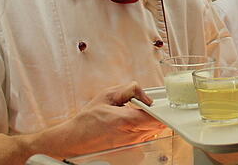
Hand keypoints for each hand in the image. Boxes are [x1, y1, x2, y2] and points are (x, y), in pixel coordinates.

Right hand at [37, 82, 165, 157]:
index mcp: (126, 121)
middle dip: (158, 112)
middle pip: (159, 124)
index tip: (163, 103)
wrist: (74, 140)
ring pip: (155, 130)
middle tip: (150, 104)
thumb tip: (145, 95)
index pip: (156, 118)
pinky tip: (134, 121)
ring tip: (139, 112)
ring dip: (152, 119)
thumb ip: (130, 89)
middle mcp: (132, 135)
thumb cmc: (87, 120)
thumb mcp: (107, 95)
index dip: (163, 109)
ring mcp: (133, 143)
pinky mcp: (132, 147)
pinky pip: (147, 135)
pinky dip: (145, 126)